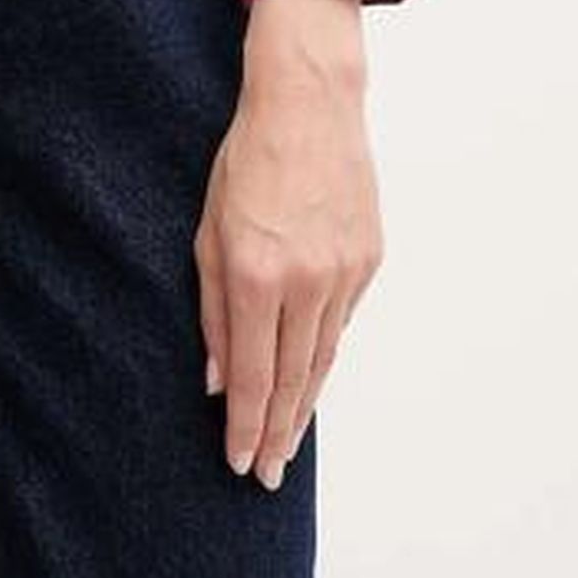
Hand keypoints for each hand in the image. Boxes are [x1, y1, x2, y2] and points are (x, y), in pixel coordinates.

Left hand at [194, 0, 382, 487]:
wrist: (309, 103)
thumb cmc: (246, 158)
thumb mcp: (208, 228)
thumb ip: (210, 306)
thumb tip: (214, 377)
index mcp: (256, 273)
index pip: (250, 373)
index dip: (244, 424)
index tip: (237, 462)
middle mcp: (305, 281)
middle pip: (291, 378)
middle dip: (276, 433)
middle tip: (265, 475)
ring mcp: (344, 272)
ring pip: (322, 357)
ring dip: (303, 404)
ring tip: (287, 443)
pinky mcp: (369, 260)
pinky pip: (342, 320)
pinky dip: (324, 353)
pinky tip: (310, 376)